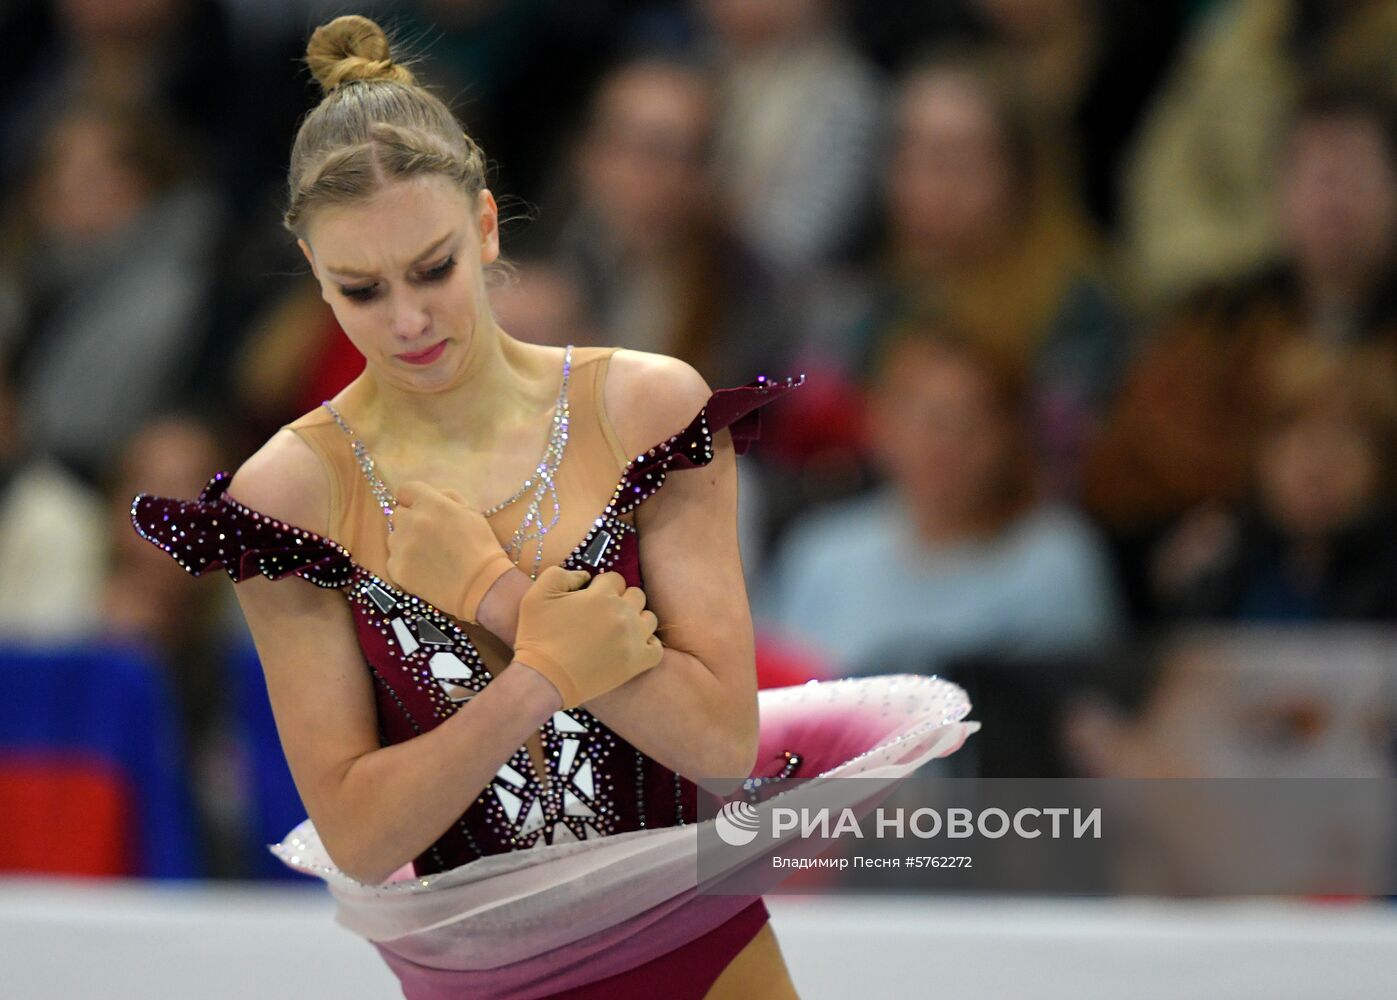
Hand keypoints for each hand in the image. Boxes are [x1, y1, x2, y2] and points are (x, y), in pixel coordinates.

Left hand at [385, 480, 516, 621]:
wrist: (482, 586)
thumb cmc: (481, 547)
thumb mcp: (471, 512)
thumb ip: (447, 498)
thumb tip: (430, 497)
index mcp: (431, 504)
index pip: (406, 489)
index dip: (413, 498)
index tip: (421, 508)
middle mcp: (411, 522)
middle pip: (398, 513)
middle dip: (411, 520)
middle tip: (430, 535)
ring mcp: (400, 546)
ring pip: (394, 537)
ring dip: (406, 541)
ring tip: (428, 555)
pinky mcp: (396, 569)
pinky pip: (394, 559)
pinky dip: (406, 562)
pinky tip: (425, 569)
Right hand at [512, 565, 662, 708]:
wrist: (543, 679)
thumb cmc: (537, 636)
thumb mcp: (537, 594)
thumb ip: (561, 574)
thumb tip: (585, 576)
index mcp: (601, 595)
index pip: (615, 578)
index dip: (602, 586)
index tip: (592, 598)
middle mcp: (622, 613)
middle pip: (636, 595)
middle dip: (621, 600)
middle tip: (603, 615)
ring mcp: (632, 639)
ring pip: (649, 618)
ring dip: (637, 620)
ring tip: (619, 630)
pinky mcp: (636, 663)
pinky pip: (656, 648)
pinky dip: (648, 645)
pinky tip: (633, 647)